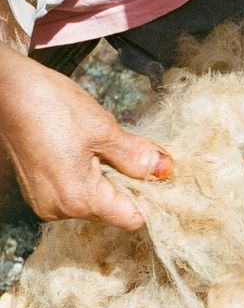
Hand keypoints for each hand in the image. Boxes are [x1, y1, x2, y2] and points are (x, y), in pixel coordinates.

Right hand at [0, 46, 171, 229]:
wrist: (7, 89)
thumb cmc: (51, 106)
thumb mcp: (104, 129)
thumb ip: (136, 156)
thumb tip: (163, 170)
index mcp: (79, 198)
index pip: (131, 218)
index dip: (150, 199)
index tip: (157, 176)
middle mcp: (60, 209)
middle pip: (112, 210)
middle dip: (128, 185)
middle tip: (131, 152)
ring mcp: (46, 202)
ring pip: (94, 201)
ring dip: (107, 179)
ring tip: (99, 147)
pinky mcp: (38, 191)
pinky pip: (75, 193)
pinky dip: (87, 176)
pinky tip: (82, 151)